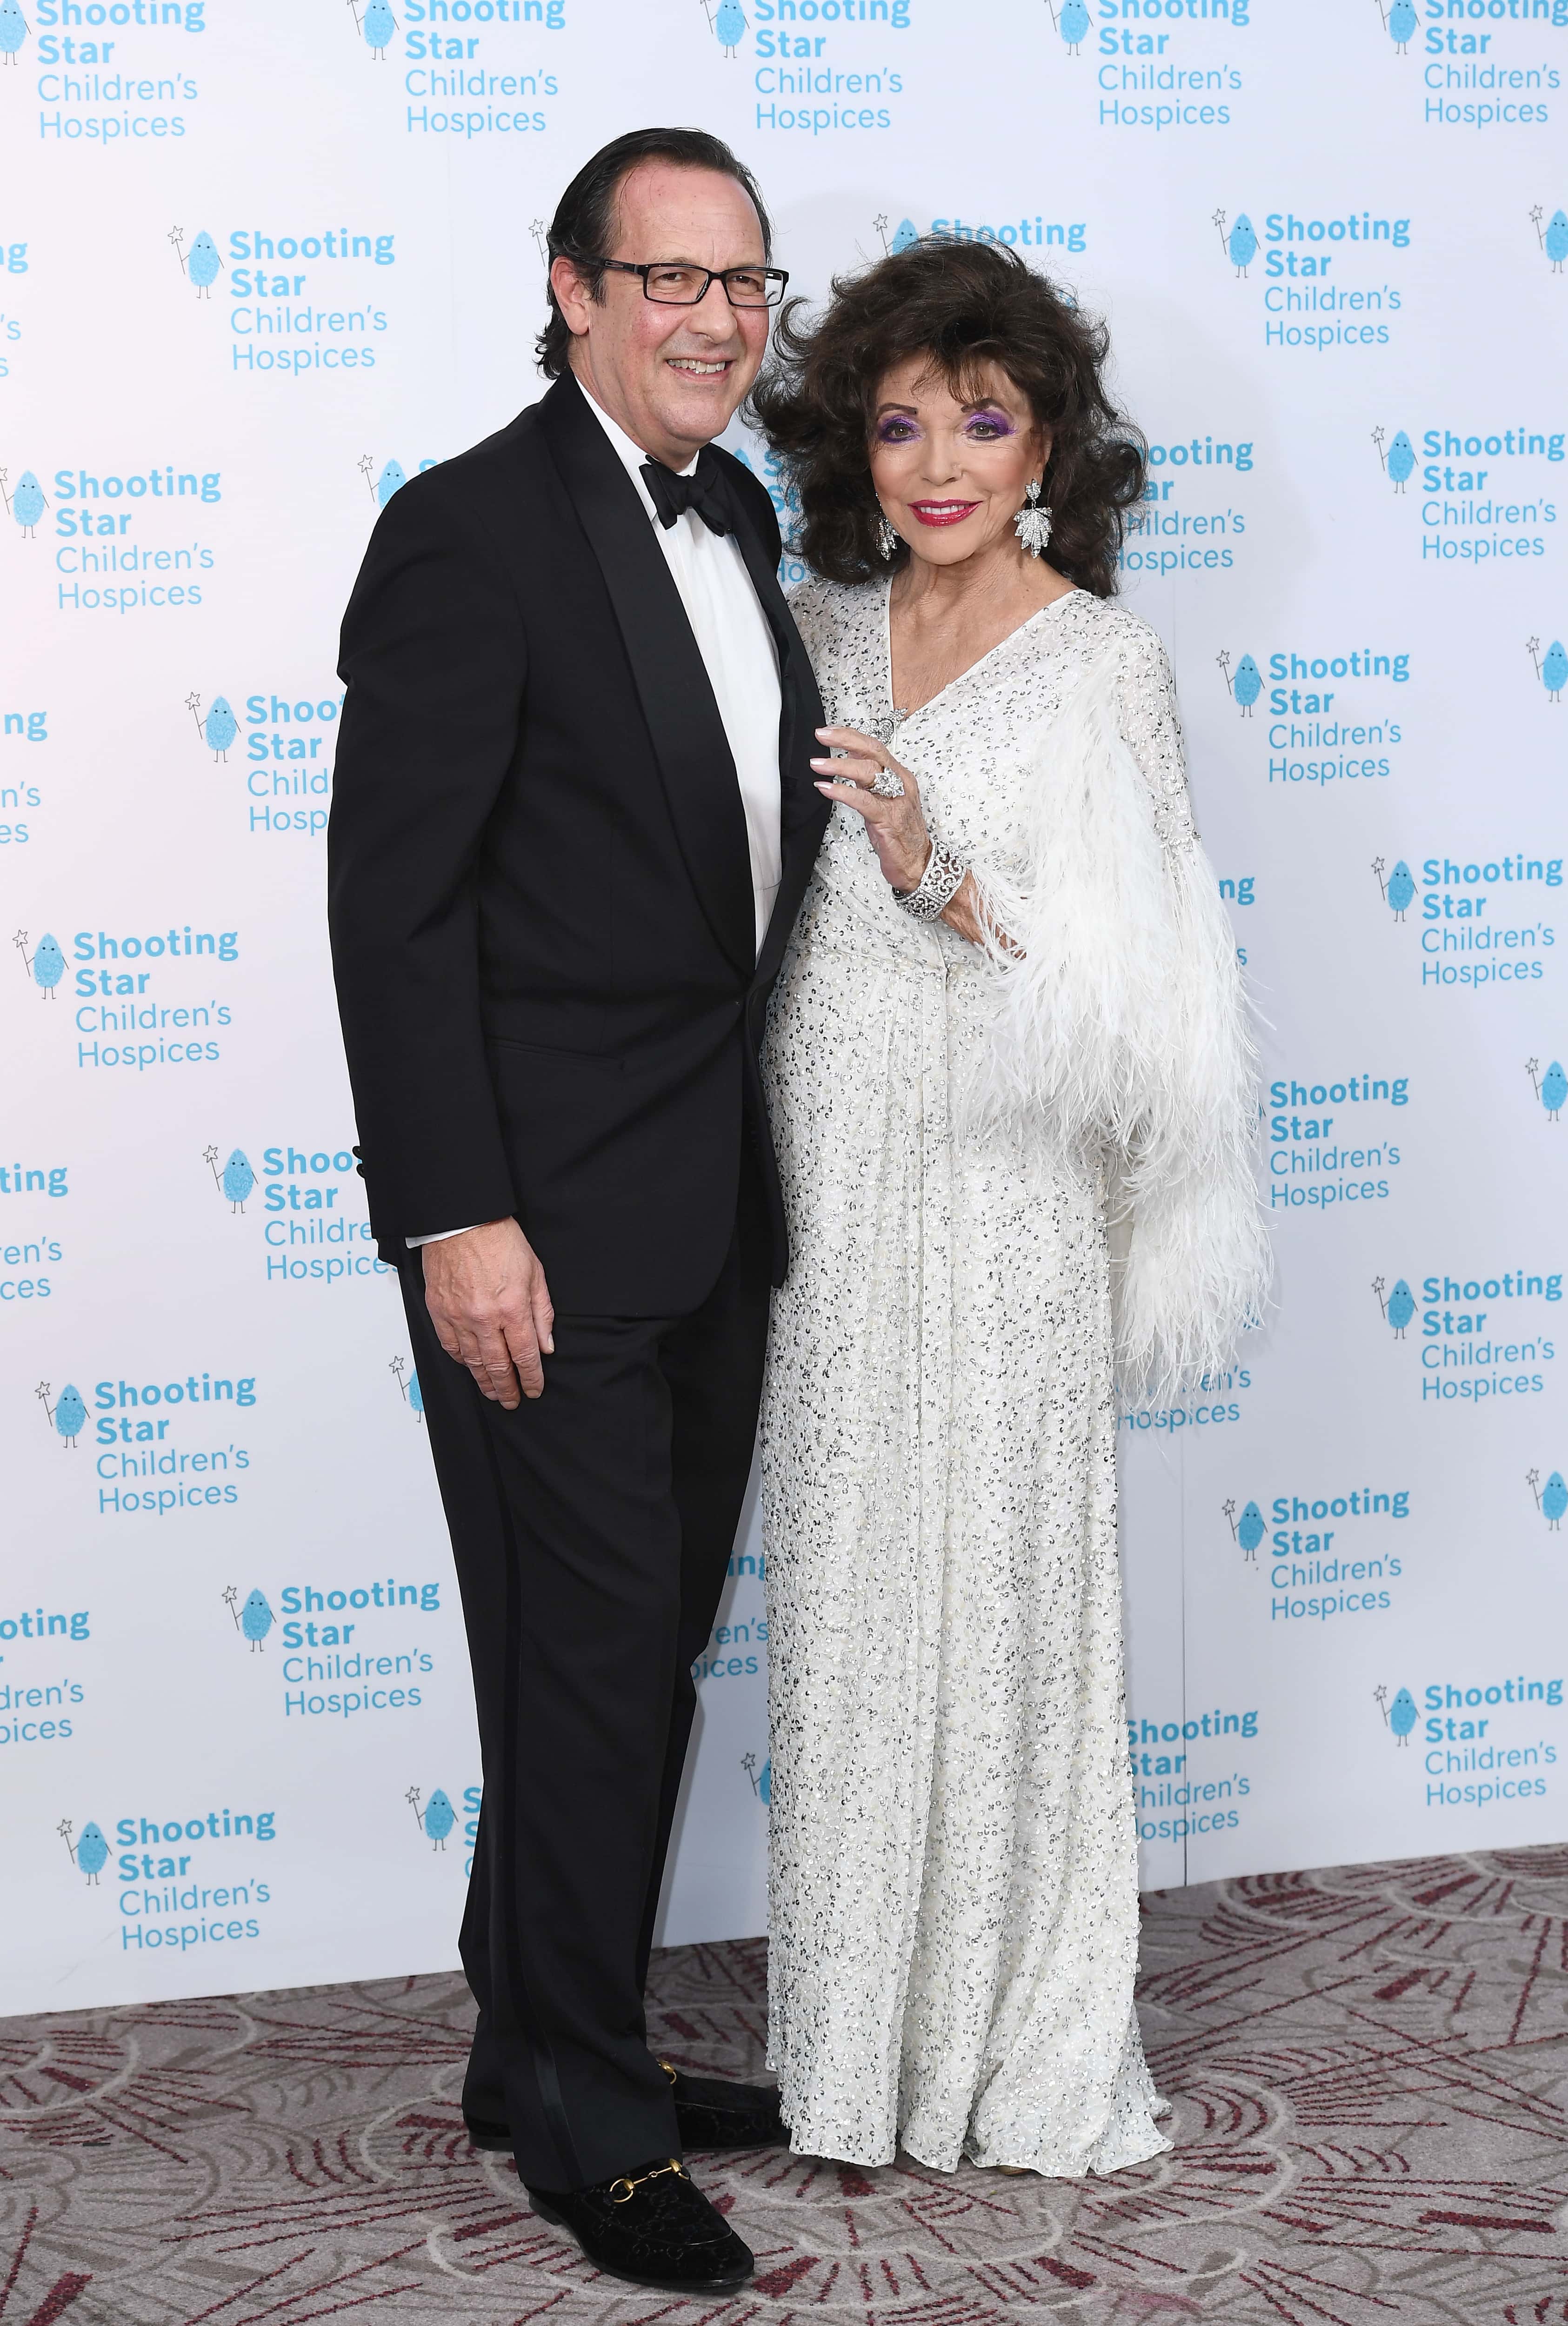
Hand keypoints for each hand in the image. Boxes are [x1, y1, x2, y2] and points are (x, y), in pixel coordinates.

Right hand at [423, 1217, 553, 1407]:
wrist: (462, 1221)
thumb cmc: (500, 1240)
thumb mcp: (535, 1273)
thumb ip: (542, 1313)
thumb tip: (546, 1347)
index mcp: (512, 1308)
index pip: (524, 1356)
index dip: (531, 1379)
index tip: (535, 1390)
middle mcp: (484, 1318)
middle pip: (497, 1366)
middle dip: (508, 1389)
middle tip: (513, 1402)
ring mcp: (458, 1316)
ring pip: (472, 1361)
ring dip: (484, 1381)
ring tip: (493, 1392)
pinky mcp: (439, 1310)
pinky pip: (450, 1346)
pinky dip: (461, 1361)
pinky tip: (470, 1367)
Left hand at [811, 726, 931, 894]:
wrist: (917, 863)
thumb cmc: (900, 833)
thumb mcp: (883, 798)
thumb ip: (868, 778)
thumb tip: (849, 755)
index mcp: (899, 776)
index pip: (875, 747)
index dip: (851, 736)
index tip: (829, 731)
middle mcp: (899, 784)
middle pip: (873, 752)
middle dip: (845, 740)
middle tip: (822, 736)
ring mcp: (895, 801)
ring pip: (868, 773)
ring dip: (839, 765)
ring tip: (817, 764)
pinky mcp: (887, 819)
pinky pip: (863, 801)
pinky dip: (842, 792)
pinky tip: (826, 789)